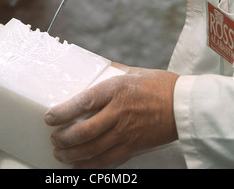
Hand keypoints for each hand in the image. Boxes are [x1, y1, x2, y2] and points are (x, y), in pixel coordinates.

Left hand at [44, 65, 178, 168]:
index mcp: (116, 89)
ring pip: (92, 150)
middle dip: (63, 138)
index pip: (83, 102)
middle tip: (54, 138)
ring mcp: (125, 132)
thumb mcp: (133, 72)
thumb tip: (95, 67)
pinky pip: (107, 161)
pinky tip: (78, 165)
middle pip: (84, 131)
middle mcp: (118, 112)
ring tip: (60, 153)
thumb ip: (112, 71)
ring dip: (71, 154)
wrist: (184, 105)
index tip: (49, 117)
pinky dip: (89, 166)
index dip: (63, 112)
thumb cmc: (159, 85)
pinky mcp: (132, 147)